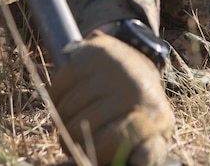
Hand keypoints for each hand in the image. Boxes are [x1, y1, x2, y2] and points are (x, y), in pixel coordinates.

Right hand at [49, 32, 173, 164]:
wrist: (139, 63)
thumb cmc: (140, 109)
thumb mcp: (153, 135)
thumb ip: (149, 152)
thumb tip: (139, 160)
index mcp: (152, 113)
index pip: (114, 140)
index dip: (99, 151)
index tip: (95, 152)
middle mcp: (134, 88)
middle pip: (83, 128)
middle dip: (74, 142)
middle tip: (79, 140)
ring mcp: (113, 69)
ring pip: (67, 110)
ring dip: (63, 122)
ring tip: (75, 122)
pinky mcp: (91, 54)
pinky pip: (57, 89)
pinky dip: (56, 101)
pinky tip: (70, 102)